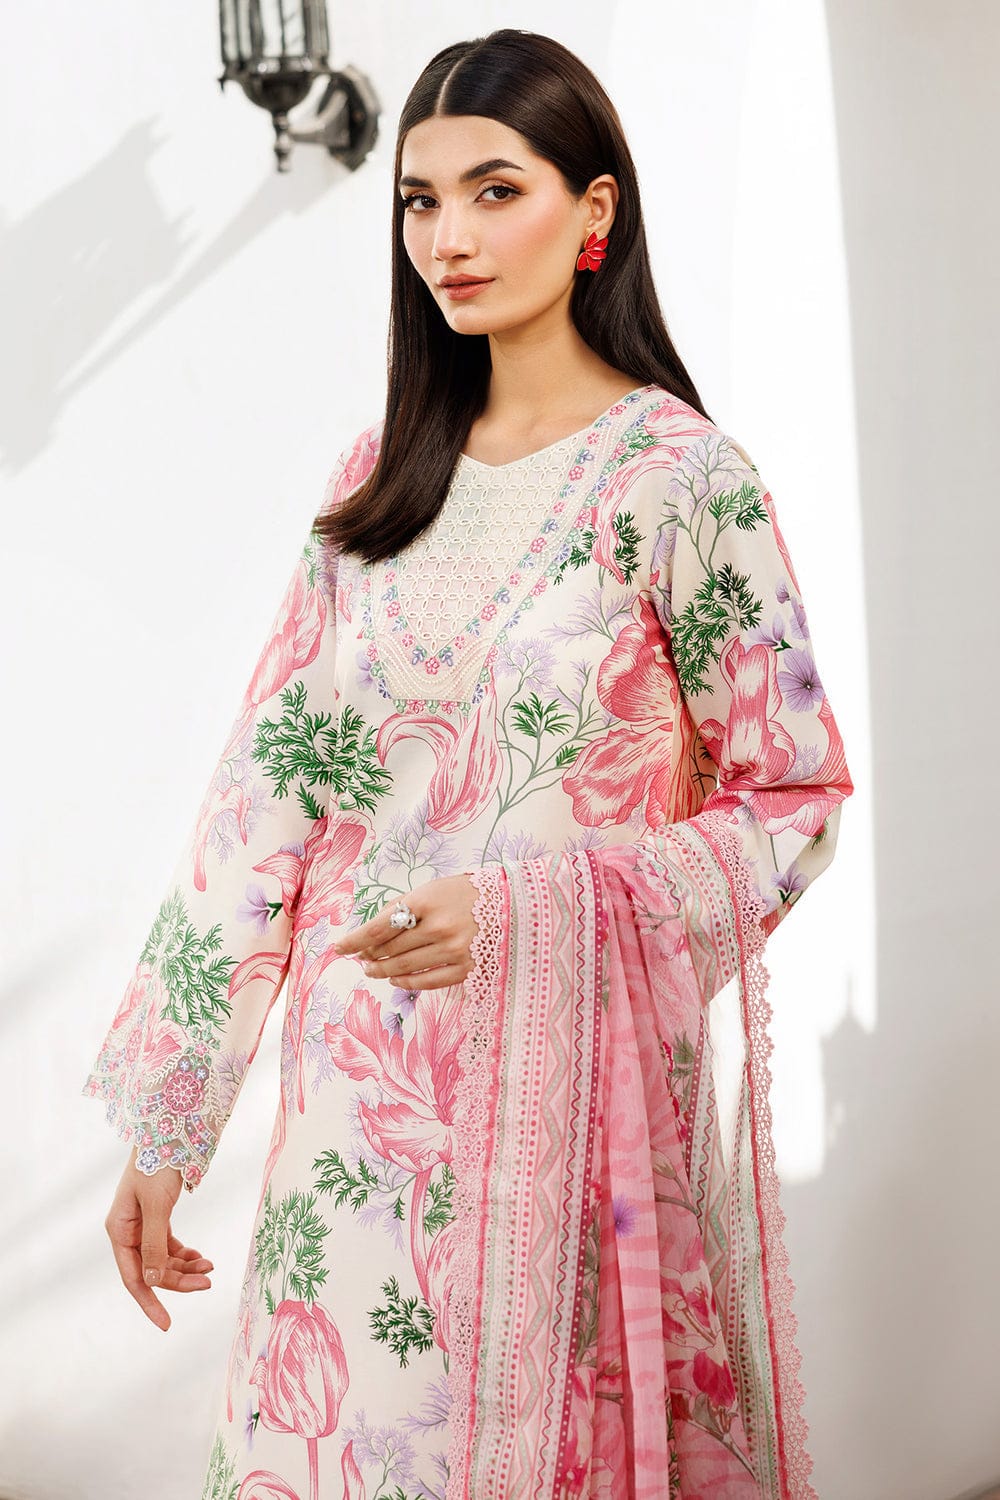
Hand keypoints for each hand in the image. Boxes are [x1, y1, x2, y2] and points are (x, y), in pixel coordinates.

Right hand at [105, 1147, 214, 1330]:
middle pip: (153, 1269)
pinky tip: (202, 1258)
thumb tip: (154, 1281)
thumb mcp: (157, 1206)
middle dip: (179, 1280)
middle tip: (208, 1283)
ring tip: (210, 1269)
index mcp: (118, 1230)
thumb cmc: (158, 1165)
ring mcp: (141, 1225)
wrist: (168, 1131)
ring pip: (163, 1259)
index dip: (150, 1302)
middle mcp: (127, 1231)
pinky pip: (169, 1246)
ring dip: (185, 1267)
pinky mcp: (156, 1218)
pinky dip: (185, 1254)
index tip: (167, 1324)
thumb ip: (155, 1244)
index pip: (134, 1277)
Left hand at [333, 873, 479, 990]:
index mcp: (426, 901)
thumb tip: (371, 934)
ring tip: (372, 970)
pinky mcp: (467, 968)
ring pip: (405, 967)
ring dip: (383, 970)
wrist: (513, 903)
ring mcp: (454, 950)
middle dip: (369, 955)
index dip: (355, 940)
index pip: (379, 926)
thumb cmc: (467, 893)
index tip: (339, 947)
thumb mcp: (433, 889)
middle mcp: (438, 927)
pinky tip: (397, 980)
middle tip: (360, 957)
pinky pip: (429, 982)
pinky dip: (408, 982)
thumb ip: (404, 908)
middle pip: (390, 949)